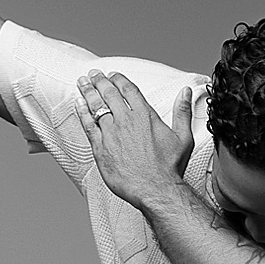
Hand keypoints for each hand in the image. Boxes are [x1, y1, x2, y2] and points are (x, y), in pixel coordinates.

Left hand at [74, 71, 193, 210]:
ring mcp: (111, 134)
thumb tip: (186, 92)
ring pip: (96, 106)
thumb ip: (182, 112)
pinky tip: (78, 104)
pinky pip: (88, 125)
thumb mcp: (183, 137)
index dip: (118, 79)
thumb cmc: (169, 167)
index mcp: (145, 115)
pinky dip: (82, 113)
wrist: (155, 189)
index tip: (112, 75)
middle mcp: (126, 120)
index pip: (128, 89)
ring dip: (88, 92)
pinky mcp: (100, 148)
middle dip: (100, 81)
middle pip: (109, 94)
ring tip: (82, 83)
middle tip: (93, 75)